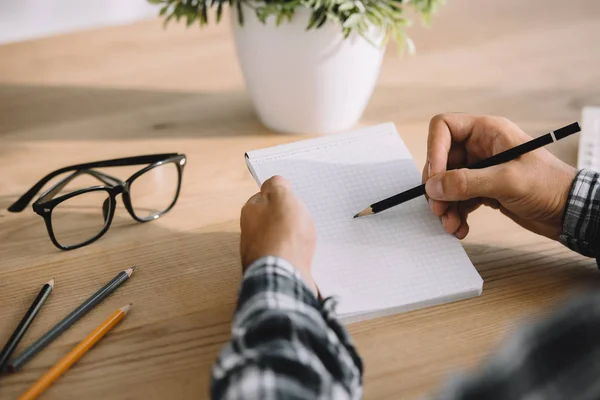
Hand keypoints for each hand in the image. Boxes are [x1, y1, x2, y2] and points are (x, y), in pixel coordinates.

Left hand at [240, 176, 316, 293]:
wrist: (284, 276)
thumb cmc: (284, 235)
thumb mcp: (283, 197)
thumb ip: (278, 185)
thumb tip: (274, 183)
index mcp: (250, 212)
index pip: (264, 197)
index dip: (282, 197)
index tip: (295, 200)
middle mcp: (249, 233)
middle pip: (272, 220)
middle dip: (288, 219)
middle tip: (303, 219)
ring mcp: (259, 254)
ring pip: (279, 240)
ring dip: (293, 239)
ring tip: (307, 239)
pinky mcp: (271, 272)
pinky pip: (285, 259)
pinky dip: (295, 256)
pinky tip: (305, 256)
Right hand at [422, 113, 576, 240]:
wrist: (570, 212)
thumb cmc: (549, 186)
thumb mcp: (506, 181)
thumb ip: (467, 182)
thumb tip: (434, 186)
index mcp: (487, 132)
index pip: (444, 128)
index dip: (434, 150)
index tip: (435, 178)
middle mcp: (481, 147)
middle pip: (441, 160)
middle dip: (438, 186)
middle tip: (439, 208)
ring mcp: (481, 169)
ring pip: (448, 183)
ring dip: (445, 205)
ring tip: (450, 224)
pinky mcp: (483, 189)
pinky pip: (458, 198)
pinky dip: (456, 213)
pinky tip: (461, 228)